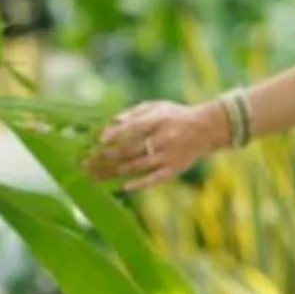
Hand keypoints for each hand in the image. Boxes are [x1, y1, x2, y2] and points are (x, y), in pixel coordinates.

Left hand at [87, 100, 221, 189]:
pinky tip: (124, 187)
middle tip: (86, 162)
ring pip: (138, 166)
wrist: (208, 129)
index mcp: (158, 120)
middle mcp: (163, 138)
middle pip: (130, 149)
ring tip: (95, 177)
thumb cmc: (177, 115)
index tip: (98, 140)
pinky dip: (140, 183)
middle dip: (106, 156)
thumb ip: (134, 113)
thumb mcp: (158, 106)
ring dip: (115, 171)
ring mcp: (169, 155)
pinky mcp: (175, 169)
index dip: (115, 134)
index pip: (133, 127)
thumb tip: (111, 123)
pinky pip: (155, 178)